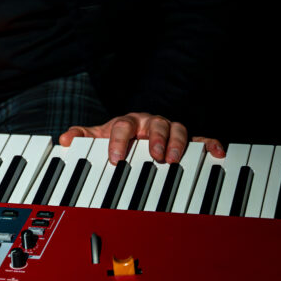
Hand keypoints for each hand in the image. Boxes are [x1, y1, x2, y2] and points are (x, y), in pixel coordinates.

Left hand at [59, 112, 224, 164]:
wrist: (138, 130)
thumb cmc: (119, 134)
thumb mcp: (99, 137)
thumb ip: (82, 137)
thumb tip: (63, 139)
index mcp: (127, 122)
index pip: (122, 125)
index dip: (119, 140)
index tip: (116, 157)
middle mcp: (149, 123)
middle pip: (154, 124)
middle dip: (154, 139)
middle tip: (153, 155)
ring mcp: (168, 129)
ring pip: (176, 128)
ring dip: (177, 142)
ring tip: (175, 157)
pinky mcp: (186, 139)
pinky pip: (200, 138)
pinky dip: (209, 143)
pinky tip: (216, 151)